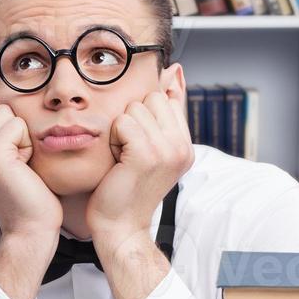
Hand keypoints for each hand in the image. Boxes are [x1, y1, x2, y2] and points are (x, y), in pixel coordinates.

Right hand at [0, 100, 62, 239]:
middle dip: (15, 131)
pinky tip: (24, 168)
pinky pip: (16, 124)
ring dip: (22, 137)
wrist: (31, 230)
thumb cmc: (29, 196)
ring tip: (21, 167)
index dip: (9, 131)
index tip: (13, 162)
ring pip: (6, 114)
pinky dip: (27, 143)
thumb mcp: (8, 154)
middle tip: (19, 165)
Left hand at [85, 90, 193, 240]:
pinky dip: (113, 140)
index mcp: (185, 145)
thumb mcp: (150, 148)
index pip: (166, 98)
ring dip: (120, 131)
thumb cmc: (126, 189)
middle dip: (132, 120)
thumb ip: (164, 113)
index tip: (138, 146)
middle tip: (129, 153)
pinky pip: (123, 122)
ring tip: (123, 158)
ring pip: (135, 108)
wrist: (120, 227)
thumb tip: (175, 71)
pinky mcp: (148, 154)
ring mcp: (168, 150)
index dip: (145, 115)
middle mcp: (182, 146)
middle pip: (150, 98)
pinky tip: (118, 162)